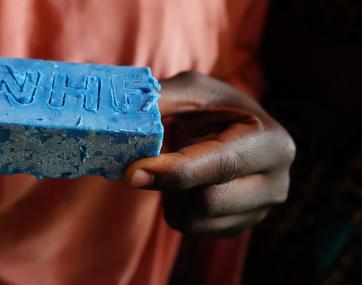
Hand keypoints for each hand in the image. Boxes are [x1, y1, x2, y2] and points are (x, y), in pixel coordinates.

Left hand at [126, 72, 295, 235]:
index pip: (219, 166)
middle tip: (151, 161)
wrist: (231, 130)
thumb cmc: (211, 107)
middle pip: (206, 201)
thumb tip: (126, 121)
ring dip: (170, 195)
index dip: (173, 171)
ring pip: (193, 219)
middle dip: (169, 183)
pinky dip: (177, 207)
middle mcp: (276, 183)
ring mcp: (261, 211)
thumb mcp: (191, 90)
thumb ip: (162, 101)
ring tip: (177, 168)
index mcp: (271, 142)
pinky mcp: (240, 227)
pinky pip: (191, 229)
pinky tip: (186, 185)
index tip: (132, 171)